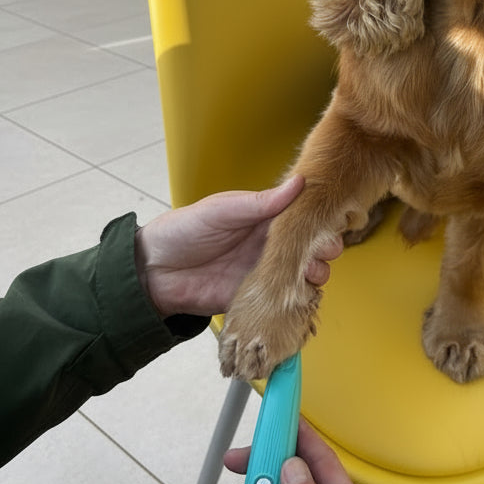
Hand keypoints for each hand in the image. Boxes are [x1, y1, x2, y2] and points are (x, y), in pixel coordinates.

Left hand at [135, 176, 342, 318]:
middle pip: (310, 248)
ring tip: (311, 275)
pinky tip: (299, 295)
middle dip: (324, 251)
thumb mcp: (222, 210)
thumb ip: (261, 202)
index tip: (330, 224)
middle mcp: (269, 245)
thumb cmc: (184, 231)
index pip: (303, 217)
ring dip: (314, 275)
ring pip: (303, 275)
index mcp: (264, 218)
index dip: (320, 221)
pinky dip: (297, 299)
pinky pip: (284, 300)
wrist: (153, 271)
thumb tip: (299, 182)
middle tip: (321, 253)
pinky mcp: (256, 299)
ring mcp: (264, 273)